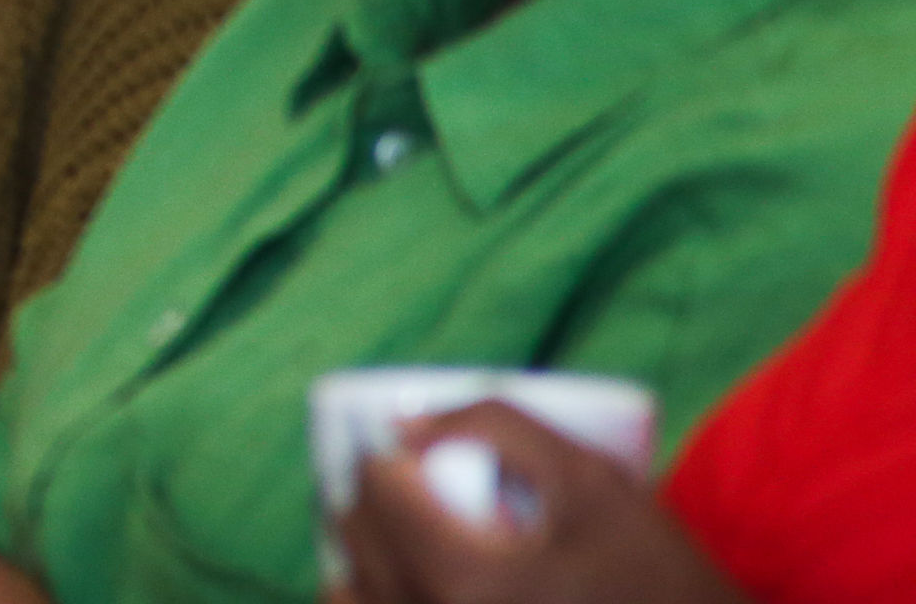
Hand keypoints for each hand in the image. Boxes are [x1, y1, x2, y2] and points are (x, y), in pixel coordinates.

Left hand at [330, 402, 743, 603]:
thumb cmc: (655, 574)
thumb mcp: (590, 479)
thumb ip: (495, 425)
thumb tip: (402, 423)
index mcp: (468, 582)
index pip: (377, 494)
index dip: (383, 460)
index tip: (405, 454)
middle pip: (357, 546)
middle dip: (365, 503)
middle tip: (400, 485)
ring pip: (355, 598)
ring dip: (360, 558)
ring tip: (393, 535)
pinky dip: (371, 598)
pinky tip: (394, 584)